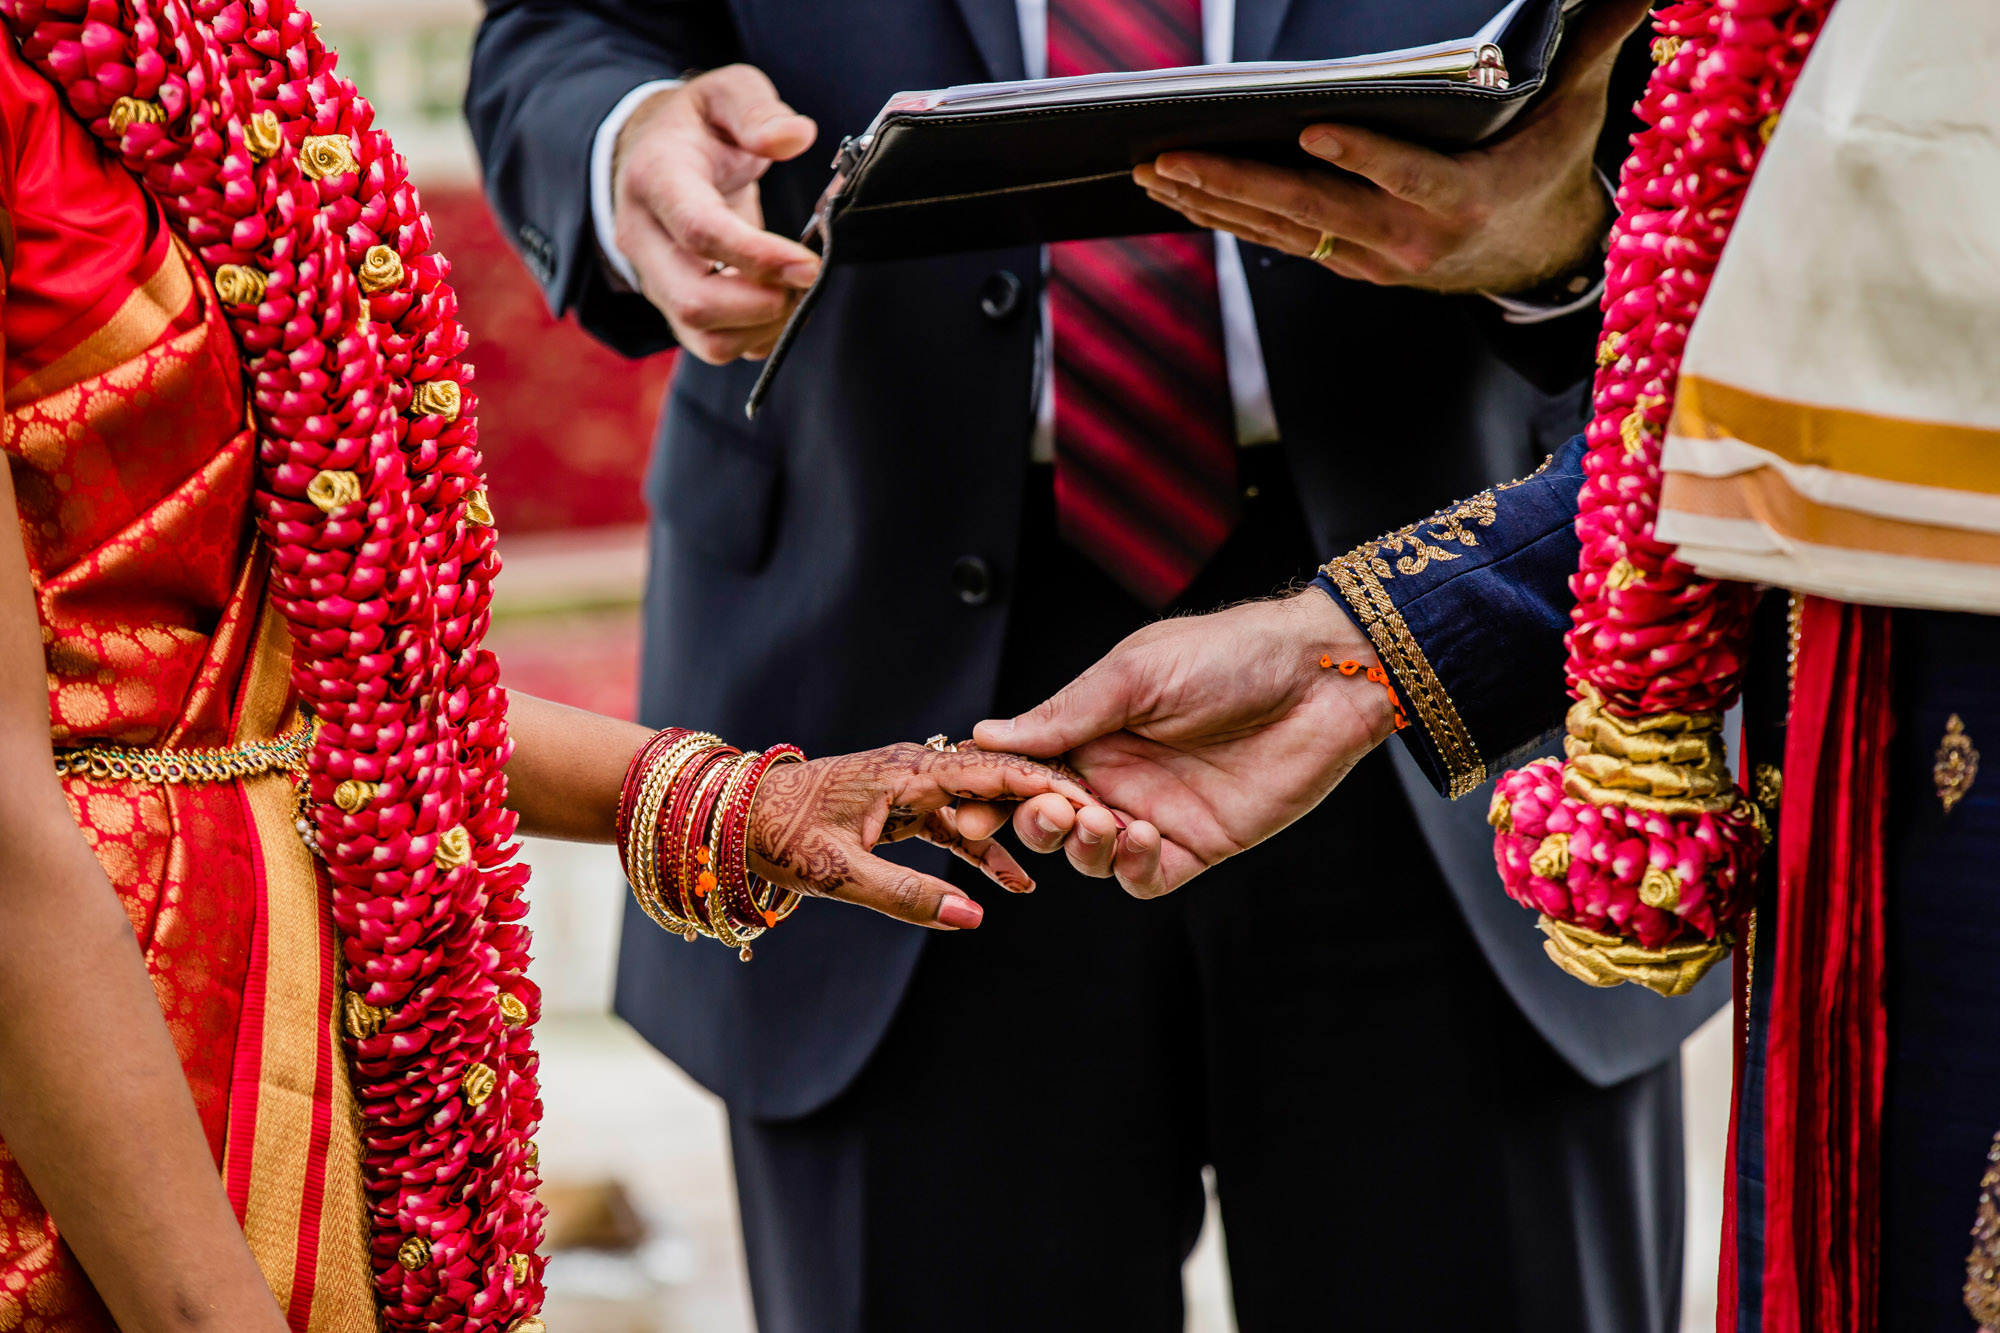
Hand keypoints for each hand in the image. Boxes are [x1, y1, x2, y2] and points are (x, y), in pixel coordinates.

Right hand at [610, 64, 821, 361]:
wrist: (652, 156)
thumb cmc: (697, 128)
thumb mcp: (725, 93)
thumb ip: (757, 109)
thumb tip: (795, 136)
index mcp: (655, 179)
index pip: (699, 232)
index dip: (758, 257)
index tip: (810, 264)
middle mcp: (644, 238)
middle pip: (694, 301)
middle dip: (763, 304)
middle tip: (807, 276)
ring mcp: (655, 280)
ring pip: (704, 338)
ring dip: (763, 327)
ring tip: (796, 290)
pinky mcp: (674, 307)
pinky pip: (713, 347)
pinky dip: (757, 339)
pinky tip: (781, 305)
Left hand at [748, 743, 1101, 930]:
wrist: (730, 817)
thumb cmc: (778, 837)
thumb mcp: (840, 874)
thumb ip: (908, 896)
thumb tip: (972, 917)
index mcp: (910, 773)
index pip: (997, 772)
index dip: (1049, 788)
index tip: (1094, 804)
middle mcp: (918, 771)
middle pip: (1001, 779)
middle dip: (1052, 802)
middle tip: (1102, 826)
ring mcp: (911, 787)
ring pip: (984, 804)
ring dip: (1024, 830)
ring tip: (1068, 860)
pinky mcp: (901, 808)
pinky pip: (956, 827)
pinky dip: (985, 850)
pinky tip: (1012, 885)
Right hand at [967, 592, 1398, 897]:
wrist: (1319, 675)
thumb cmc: (1230, 654)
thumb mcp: (1136, 673)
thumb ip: (1065, 714)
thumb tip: (987, 734)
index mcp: (1091, 729)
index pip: (1026, 768)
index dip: (996, 787)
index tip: (973, 799)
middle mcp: (1117, 774)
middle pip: (1048, 820)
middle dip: (1033, 821)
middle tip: (1047, 807)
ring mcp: (1156, 811)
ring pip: (1090, 856)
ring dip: (1081, 846)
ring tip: (1101, 819)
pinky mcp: (1199, 843)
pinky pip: (1146, 878)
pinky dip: (1130, 868)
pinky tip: (1140, 837)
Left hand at [1131, 0, 1649, 293]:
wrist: (1540, 262)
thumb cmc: (1550, 168)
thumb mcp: (1576, 109)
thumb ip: (1591, 46)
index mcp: (1464, 200)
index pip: (1405, 176)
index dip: (1360, 155)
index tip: (1312, 128)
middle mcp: (1409, 240)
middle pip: (1312, 208)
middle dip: (1234, 181)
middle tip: (1170, 156)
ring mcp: (1372, 259)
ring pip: (1280, 229)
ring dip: (1212, 201)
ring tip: (1153, 170)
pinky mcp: (1349, 265)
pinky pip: (1278, 239)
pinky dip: (1227, 216)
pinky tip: (1181, 192)